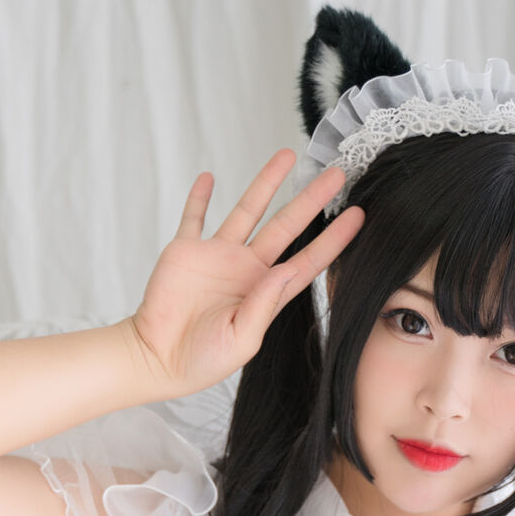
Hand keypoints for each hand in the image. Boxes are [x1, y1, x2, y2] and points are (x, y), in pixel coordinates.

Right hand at [123, 148, 364, 399]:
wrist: (157, 359)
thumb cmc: (201, 360)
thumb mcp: (241, 342)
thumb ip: (263, 307)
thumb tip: (286, 270)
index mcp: (265, 294)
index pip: (307, 261)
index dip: (334, 239)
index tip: (357, 216)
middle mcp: (247, 269)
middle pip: (286, 226)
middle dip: (311, 199)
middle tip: (335, 174)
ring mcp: (218, 257)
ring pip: (248, 210)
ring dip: (266, 183)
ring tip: (287, 155)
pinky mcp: (186, 251)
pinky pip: (194, 217)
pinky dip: (200, 197)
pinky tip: (210, 177)